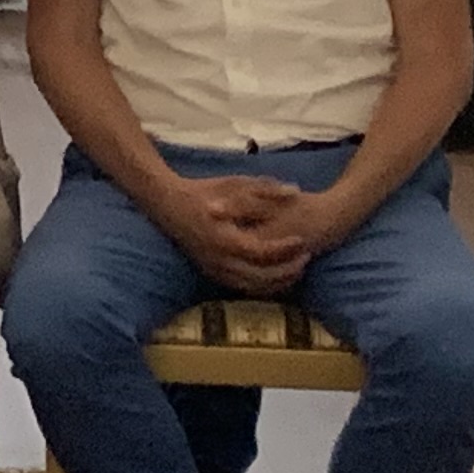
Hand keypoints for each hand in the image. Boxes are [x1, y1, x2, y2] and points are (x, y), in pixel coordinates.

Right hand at [162, 175, 315, 296]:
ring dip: (277, 282)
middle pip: (261, 276)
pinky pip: (241, 287)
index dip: (285, 249)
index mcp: (225, 238)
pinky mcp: (211, 272)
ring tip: (297, 270)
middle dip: (287, 270)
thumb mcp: (234, 185)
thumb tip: (295, 192)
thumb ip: (265, 190)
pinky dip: (261, 286)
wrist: (168, 204)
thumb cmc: (203, 191)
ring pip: (252, 286)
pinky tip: (275, 277)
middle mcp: (219, 259)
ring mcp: (213, 268)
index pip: (263, 251)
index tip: (302, 240)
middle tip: (306, 258)